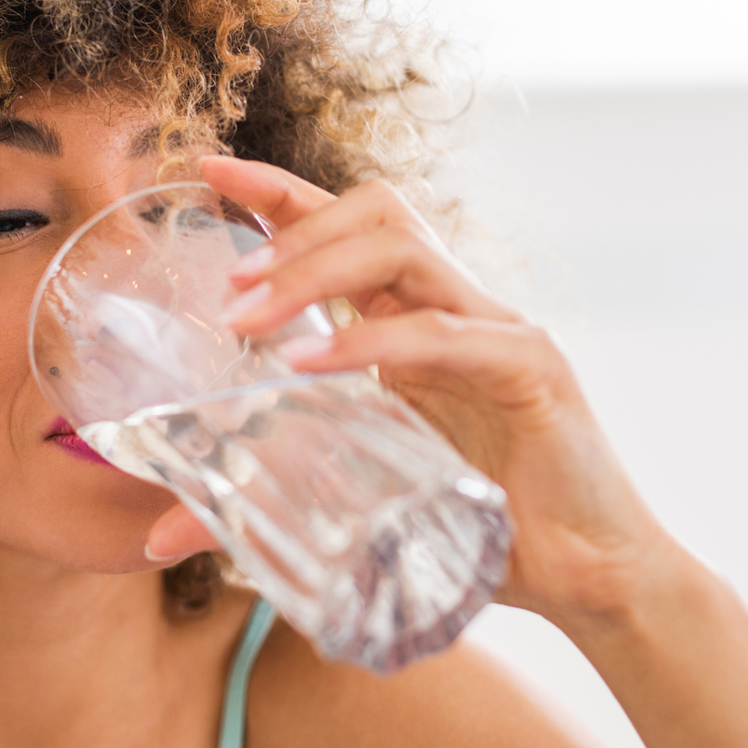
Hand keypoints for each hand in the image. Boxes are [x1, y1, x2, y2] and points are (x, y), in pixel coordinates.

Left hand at [142, 156, 686, 625]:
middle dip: (293, 228)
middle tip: (226, 283)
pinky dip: (373, 340)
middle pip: (376, 211)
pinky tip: (315, 364)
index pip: (346, 225)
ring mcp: (496, 328)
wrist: (589, 578)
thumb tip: (158, 536)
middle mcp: (456, 306)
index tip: (206, 169)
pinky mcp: (531, 367)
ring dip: (316, 270)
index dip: (278, 189)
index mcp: (415, 319)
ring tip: (249, 317)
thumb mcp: (355, 503)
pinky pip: (442, 333)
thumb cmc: (477, 530)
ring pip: (405, 249)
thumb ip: (261, 503)